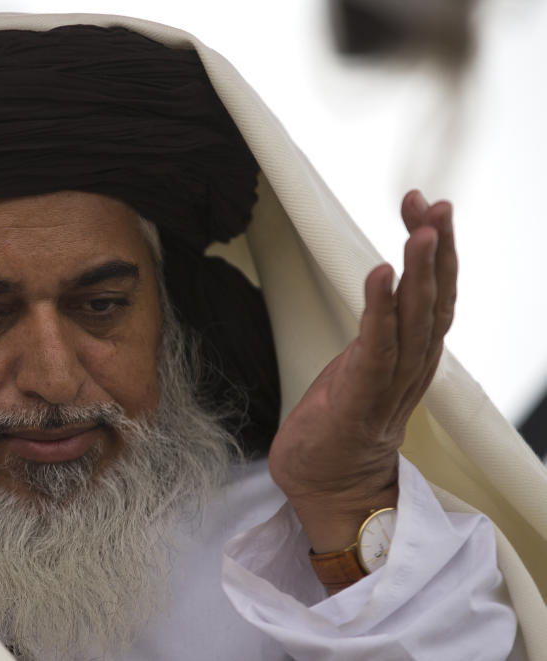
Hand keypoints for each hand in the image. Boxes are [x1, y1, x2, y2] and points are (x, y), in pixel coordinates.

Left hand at [268, 190, 456, 552]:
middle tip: (436, 205)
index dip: (435, 250)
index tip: (424, 205)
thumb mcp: (360, 364)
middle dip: (436, 249)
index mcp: (413, 355)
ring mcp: (389, 385)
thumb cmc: (339, 424)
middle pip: (435, 300)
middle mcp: (411, 367)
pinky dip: (380, 312)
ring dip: (419, 274)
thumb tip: (382, 289)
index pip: (434, 294)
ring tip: (419, 230)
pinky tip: (379, 276)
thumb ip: (378, 330)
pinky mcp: (361, 401)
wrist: (328, 488)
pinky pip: (376, 351)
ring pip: (415, 322)